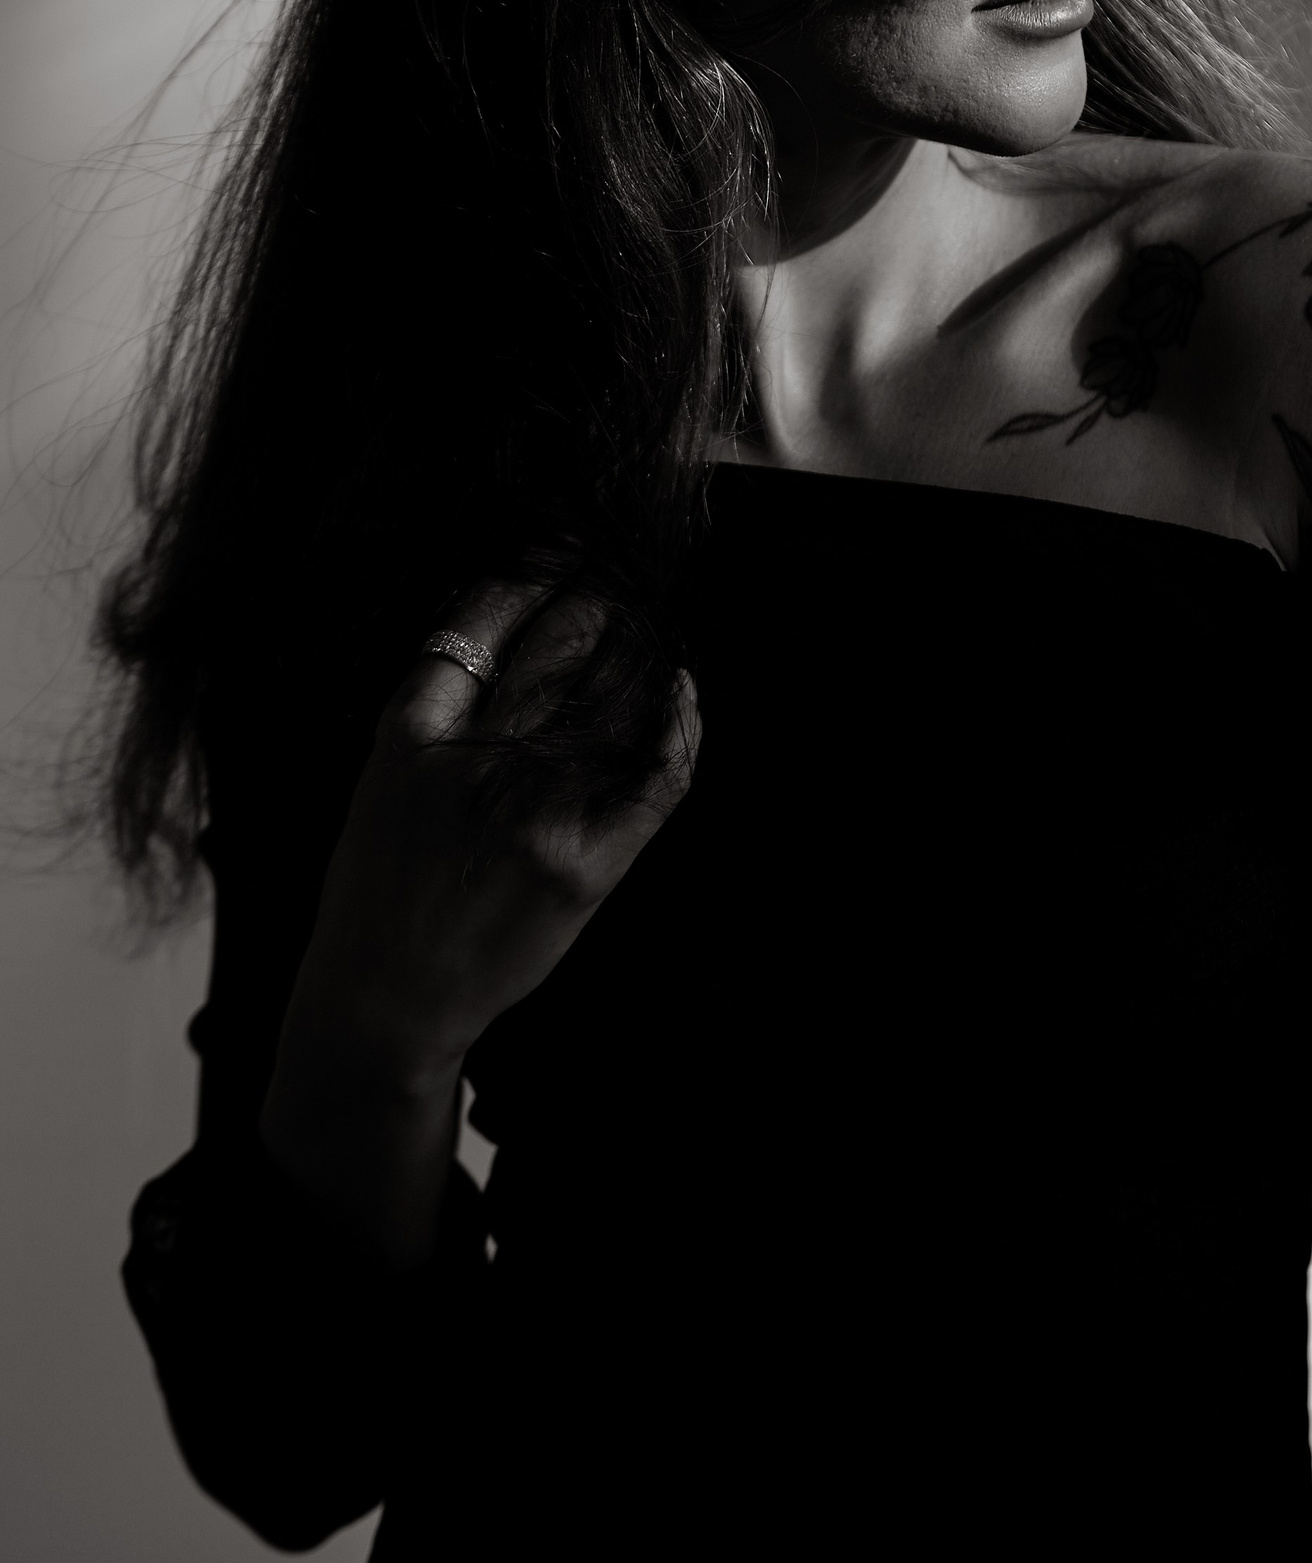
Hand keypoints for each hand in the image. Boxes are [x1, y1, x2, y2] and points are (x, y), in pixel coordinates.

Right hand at [259, 584, 698, 1261]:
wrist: (382, 1004)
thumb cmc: (377, 891)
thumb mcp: (380, 780)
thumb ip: (438, 712)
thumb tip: (506, 633)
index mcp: (409, 737)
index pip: (480, 625)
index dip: (529, 581)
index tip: (558, 558)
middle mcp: (473, 768)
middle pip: (557, 652)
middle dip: (596, 604)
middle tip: (617, 584)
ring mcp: (533, 818)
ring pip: (613, 703)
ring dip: (640, 655)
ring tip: (649, 629)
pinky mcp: (583, 868)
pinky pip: (652, 779)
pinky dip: (677, 729)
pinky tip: (682, 697)